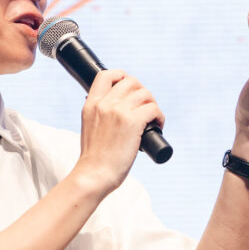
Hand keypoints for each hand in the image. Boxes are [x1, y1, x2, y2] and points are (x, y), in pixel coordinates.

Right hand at [76, 69, 163, 195]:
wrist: (94, 174)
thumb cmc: (94, 157)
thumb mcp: (89, 127)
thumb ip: (99, 114)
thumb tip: (116, 108)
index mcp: (91, 104)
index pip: (105, 75)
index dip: (121, 75)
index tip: (130, 88)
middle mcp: (104, 104)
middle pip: (131, 81)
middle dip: (142, 92)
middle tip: (145, 107)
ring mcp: (118, 111)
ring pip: (145, 94)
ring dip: (153, 104)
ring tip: (153, 118)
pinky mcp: (132, 122)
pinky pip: (154, 109)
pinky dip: (159, 117)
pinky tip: (157, 126)